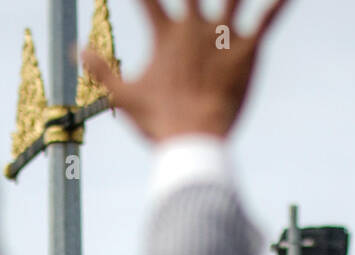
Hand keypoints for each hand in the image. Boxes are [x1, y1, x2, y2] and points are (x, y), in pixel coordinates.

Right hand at [81, 0, 292, 141]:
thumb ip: (101, 69)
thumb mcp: (123, 96)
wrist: (194, 141)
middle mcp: (195, 27)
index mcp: (166, 35)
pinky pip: (267, 19)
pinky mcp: (247, 50)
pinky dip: (279, 3)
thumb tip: (75, 49)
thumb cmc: (159, 121)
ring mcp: (222, 35)